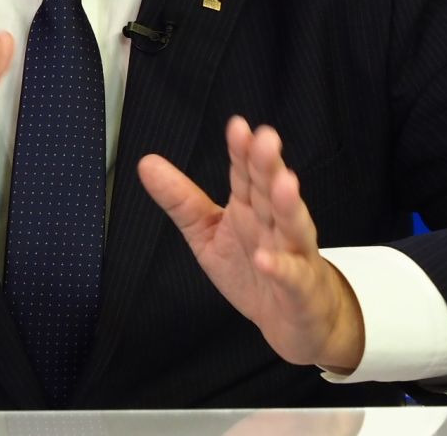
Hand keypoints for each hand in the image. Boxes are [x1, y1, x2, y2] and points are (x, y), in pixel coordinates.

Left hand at [138, 116, 364, 371]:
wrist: (296, 320)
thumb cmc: (252, 270)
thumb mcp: (207, 234)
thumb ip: (181, 200)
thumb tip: (146, 163)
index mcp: (251, 208)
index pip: (246, 174)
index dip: (242, 151)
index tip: (238, 126)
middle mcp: (274, 224)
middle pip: (271, 191)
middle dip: (268, 166)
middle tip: (266, 139)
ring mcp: (293, 254)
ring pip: (292, 225)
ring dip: (289, 205)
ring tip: (284, 182)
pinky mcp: (300, 289)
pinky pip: (292, 276)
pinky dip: (281, 268)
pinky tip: (266, 258)